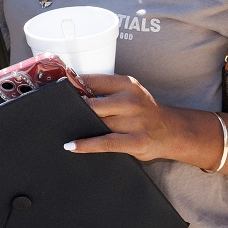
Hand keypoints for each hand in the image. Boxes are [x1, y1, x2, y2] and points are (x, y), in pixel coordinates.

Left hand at [63, 75, 218, 166]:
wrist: (173, 131)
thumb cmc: (143, 112)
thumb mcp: (129, 94)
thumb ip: (106, 93)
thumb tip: (71, 95)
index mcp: (126, 84)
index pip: (91, 81)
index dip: (71, 87)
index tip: (54, 92)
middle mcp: (131, 100)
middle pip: (91, 103)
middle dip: (73, 109)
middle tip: (53, 114)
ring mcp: (135, 121)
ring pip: (97, 123)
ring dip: (78, 127)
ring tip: (59, 129)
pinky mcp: (136, 141)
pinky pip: (105, 142)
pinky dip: (86, 144)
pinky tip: (71, 146)